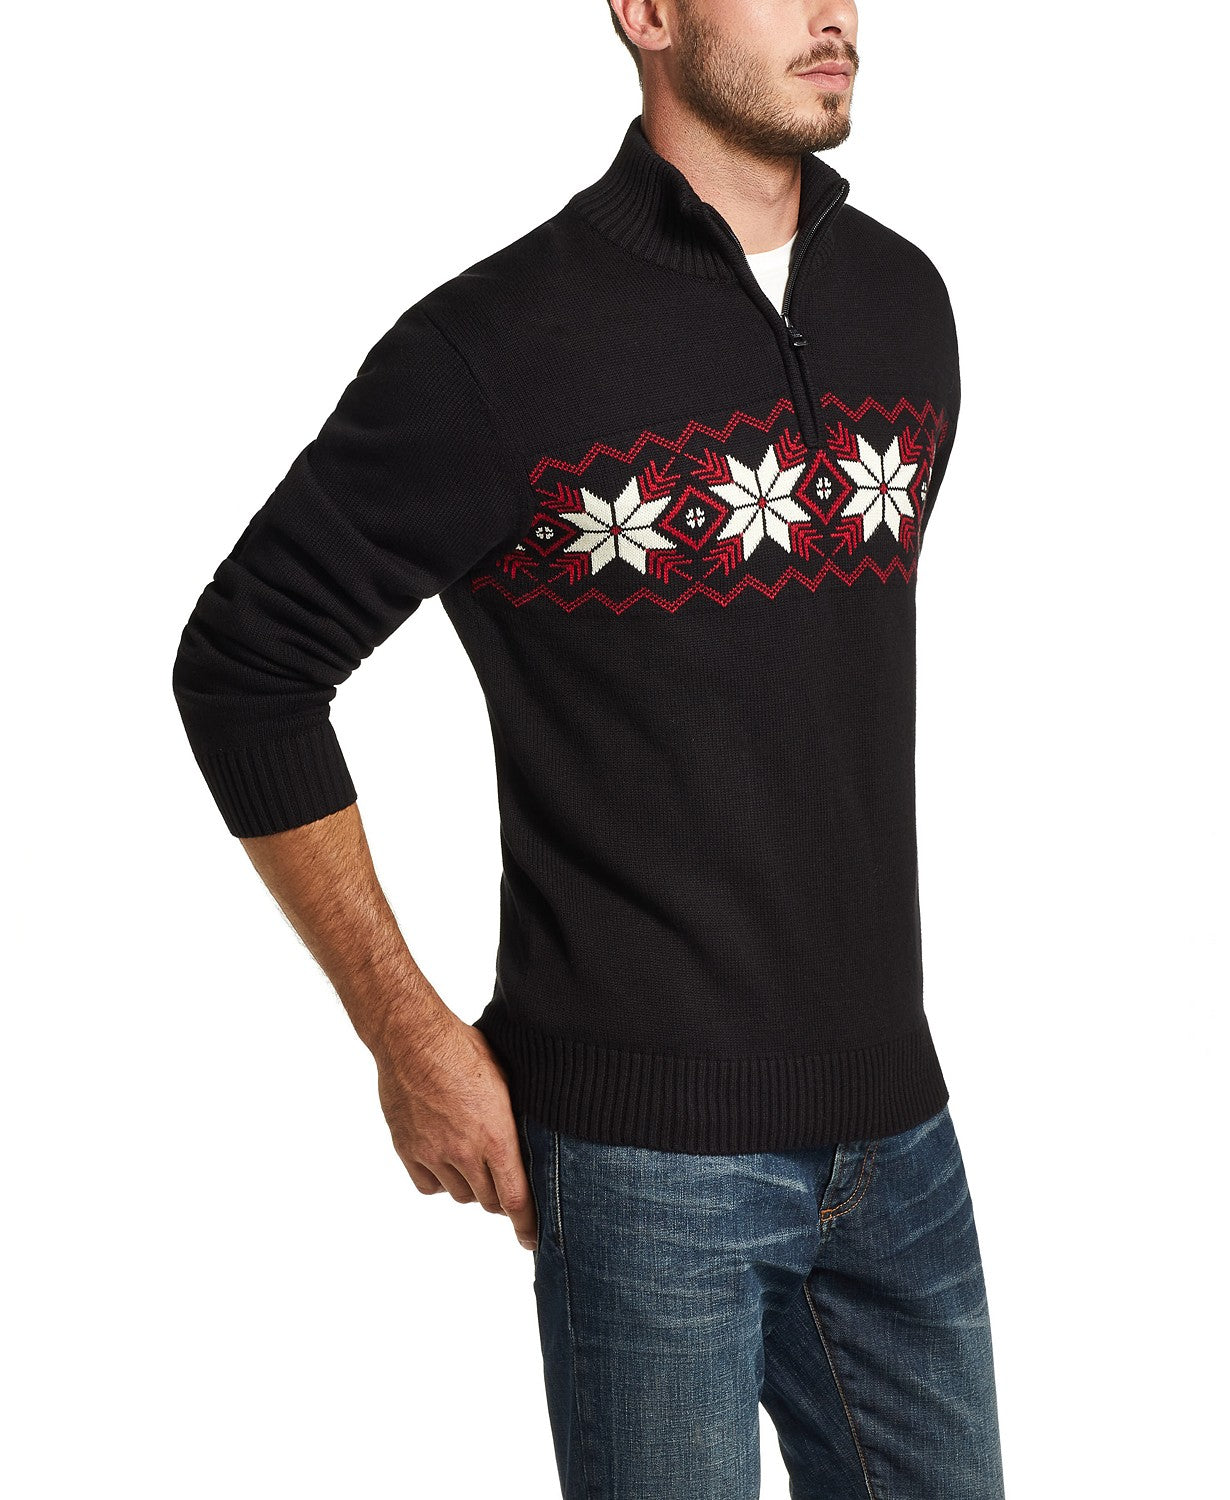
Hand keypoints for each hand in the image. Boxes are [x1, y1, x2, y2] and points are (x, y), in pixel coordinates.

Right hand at [373, 1005, 537, 1252]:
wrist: (412, 1038)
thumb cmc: (464, 1048)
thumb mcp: (506, 1080)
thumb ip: (513, 1119)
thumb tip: (526, 1141)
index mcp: (496, 1135)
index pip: (516, 1198)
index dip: (527, 1225)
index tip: (532, 1240)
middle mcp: (465, 1152)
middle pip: (488, 1200)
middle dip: (499, 1196)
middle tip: (501, 1181)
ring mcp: (434, 1154)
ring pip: (459, 1194)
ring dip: (470, 1186)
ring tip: (472, 1159)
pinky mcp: (408, 1150)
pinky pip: (429, 1186)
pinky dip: (440, 1180)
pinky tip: (445, 1160)